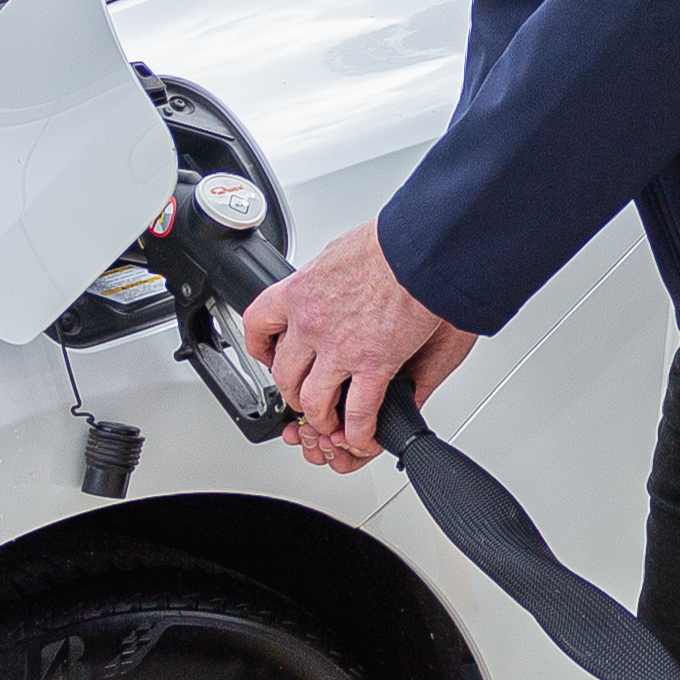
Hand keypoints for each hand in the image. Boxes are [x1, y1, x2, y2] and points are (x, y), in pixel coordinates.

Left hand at [236, 221, 477, 468]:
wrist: (421, 249)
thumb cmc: (391, 244)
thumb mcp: (340, 250)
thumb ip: (328, 274)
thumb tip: (331, 280)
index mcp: (300, 291)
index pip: (258, 324)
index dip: (261, 346)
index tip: (270, 353)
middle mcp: (312, 323)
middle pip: (284, 373)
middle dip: (293, 391)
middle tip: (304, 396)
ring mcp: (340, 348)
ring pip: (312, 401)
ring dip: (320, 418)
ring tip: (331, 423)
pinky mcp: (373, 364)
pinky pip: (358, 413)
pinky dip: (358, 433)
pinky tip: (363, 436)